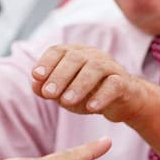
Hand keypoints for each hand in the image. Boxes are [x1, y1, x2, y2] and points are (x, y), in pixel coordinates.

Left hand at [31, 44, 147, 122]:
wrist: (124, 101)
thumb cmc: (90, 94)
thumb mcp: (65, 94)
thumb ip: (49, 89)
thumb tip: (35, 85)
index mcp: (76, 54)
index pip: (59, 51)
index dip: (47, 62)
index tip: (36, 75)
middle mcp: (93, 56)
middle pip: (75, 58)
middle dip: (59, 76)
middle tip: (48, 93)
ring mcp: (110, 67)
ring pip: (95, 69)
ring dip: (79, 85)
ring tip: (66, 101)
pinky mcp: (124, 82)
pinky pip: (114, 85)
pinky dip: (102, 96)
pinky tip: (91, 108)